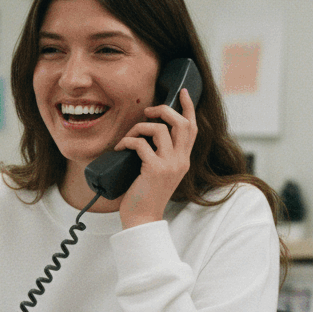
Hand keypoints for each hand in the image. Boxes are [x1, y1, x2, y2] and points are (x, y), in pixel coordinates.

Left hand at [114, 88, 197, 227]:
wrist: (142, 218)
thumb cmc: (145, 195)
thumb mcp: (159, 172)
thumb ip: (159, 154)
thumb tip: (146, 133)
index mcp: (183, 160)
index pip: (192, 128)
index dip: (188, 107)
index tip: (183, 92)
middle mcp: (181, 161)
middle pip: (181, 123)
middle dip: (163, 110)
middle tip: (147, 112)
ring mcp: (169, 165)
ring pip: (160, 130)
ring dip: (140, 127)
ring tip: (128, 137)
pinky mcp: (155, 170)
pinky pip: (141, 144)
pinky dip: (128, 141)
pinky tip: (120, 149)